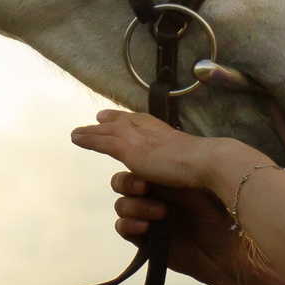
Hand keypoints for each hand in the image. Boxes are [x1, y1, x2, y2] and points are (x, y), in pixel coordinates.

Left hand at [68, 109, 230, 191]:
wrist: (206, 163)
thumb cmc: (208, 167)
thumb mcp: (195, 162)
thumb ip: (186, 162)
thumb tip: (192, 166)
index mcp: (165, 132)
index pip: (143, 122)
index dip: (131, 120)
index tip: (123, 118)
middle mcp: (150, 130)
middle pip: (125, 122)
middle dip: (111, 120)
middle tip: (98, 118)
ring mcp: (139, 138)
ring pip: (108, 132)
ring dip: (92, 131)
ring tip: (77, 132)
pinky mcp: (130, 150)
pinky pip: (102, 142)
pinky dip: (88, 139)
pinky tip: (76, 138)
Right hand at [109, 172, 244, 284]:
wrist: (226, 248)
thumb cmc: (216, 212)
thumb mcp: (192, 186)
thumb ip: (167, 176)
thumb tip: (142, 158)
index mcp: (163, 177)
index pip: (135, 166)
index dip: (136, 169)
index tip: (147, 177)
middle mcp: (152, 195)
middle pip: (122, 184)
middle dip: (129, 185)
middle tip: (145, 189)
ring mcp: (147, 216)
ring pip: (122, 206)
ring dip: (135, 207)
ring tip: (161, 213)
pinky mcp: (144, 239)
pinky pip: (123, 228)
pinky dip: (130, 224)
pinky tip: (147, 227)